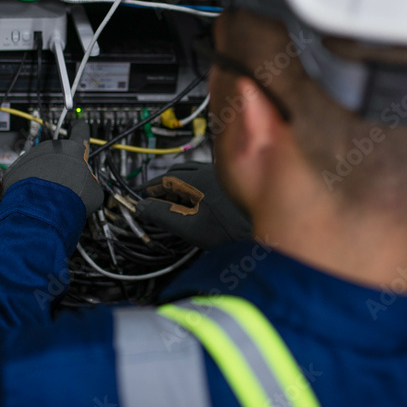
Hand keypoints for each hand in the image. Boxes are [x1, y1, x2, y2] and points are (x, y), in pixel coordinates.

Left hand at [2, 121, 103, 215]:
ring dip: (44, 175)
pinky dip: (30, 183)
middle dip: (61, 165)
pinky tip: (37, 195)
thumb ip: (91, 181)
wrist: (44, 208)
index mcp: (73, 148)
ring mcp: (32, 156)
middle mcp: (51, 148)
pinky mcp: (17, 169)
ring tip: (50, 193)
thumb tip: (88, 186)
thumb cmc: (70, 197)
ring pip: (40, 163)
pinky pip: (25, 174)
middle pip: (58, 153)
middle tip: (66, 183)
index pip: (80, 131)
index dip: (80, 128)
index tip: (78, 126)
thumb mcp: (94, 191)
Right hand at [134, 162, 251, 248]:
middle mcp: (210, 173)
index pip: (164, 179)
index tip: (139, 196)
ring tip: (173, 198)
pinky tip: (198, 200)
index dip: (148, 188)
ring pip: (194, 174)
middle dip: (163, 184)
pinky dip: (195, 187)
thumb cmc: (234, 230)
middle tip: (152, 197)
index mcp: (197, 180)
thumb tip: (143, 208)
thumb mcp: (190, 227)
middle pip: (178, 173)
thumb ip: (163, 215)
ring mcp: (223, 178)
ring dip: (180, 184)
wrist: (267, 233)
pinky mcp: (232, 186)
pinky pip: (206, 179)